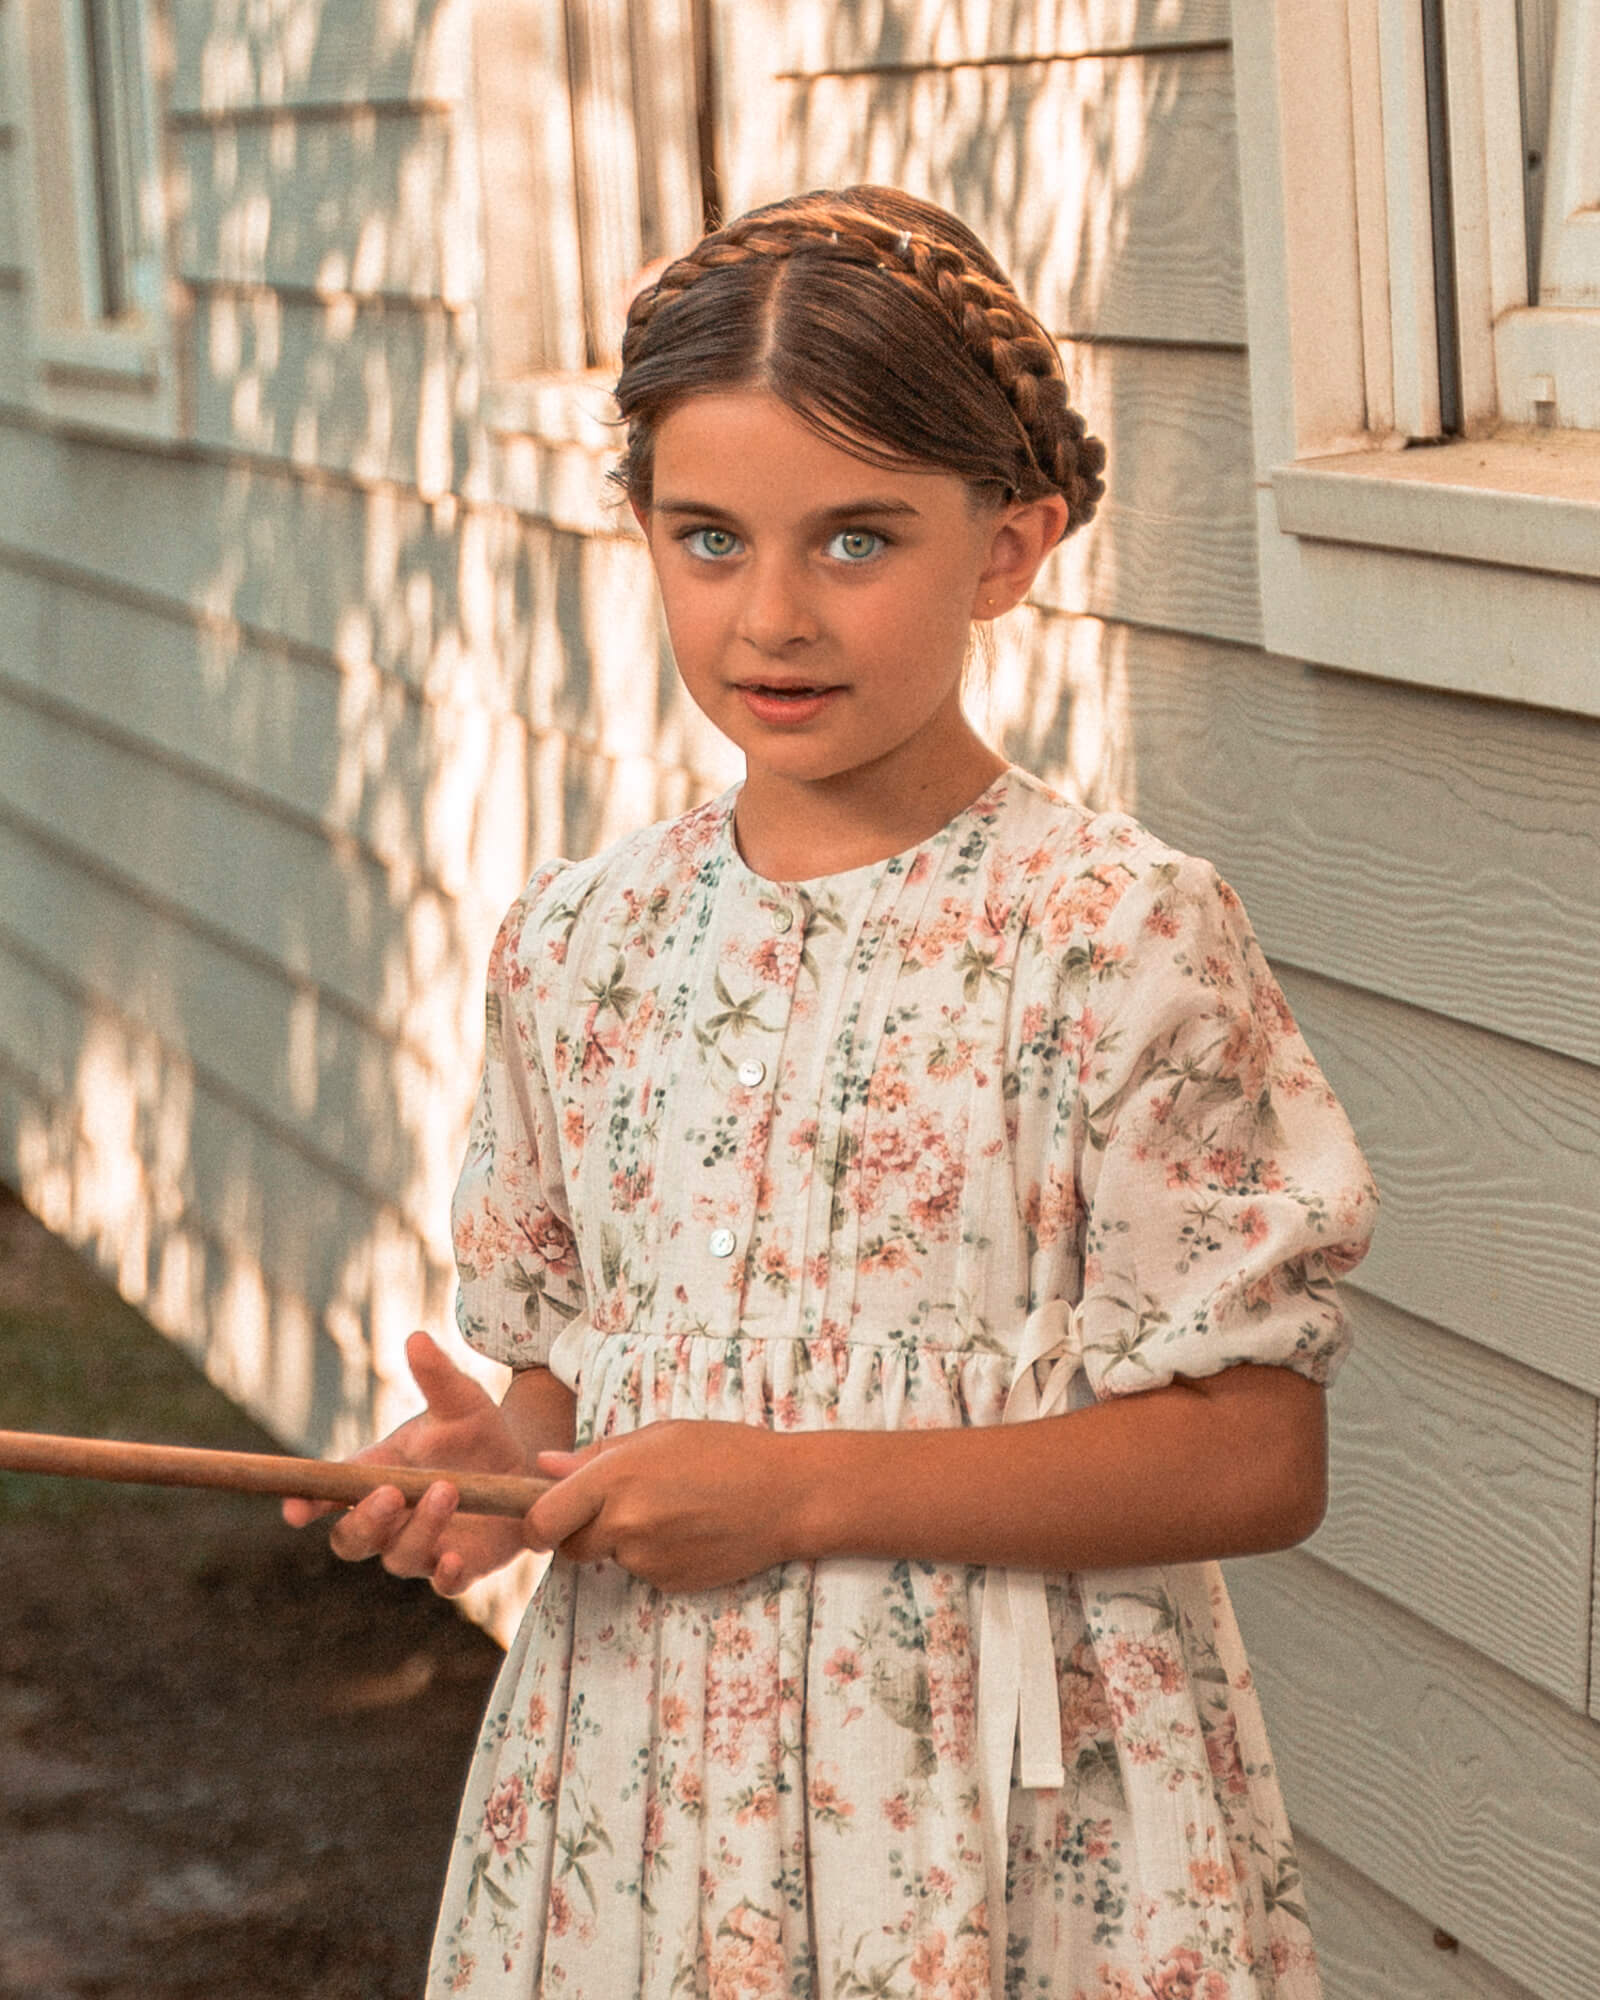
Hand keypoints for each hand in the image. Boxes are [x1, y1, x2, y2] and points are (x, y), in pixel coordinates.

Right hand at [282, 1330, 529, 1596]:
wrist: (523, 1462)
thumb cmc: (475, 1431)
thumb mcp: (460, 1401)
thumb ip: (436, 1377)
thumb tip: (417, 1338)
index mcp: (375, 1477)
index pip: (328, 1496)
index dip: (307, 1504)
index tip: (294, 1509)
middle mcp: (391, 1520)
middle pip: (351, 1540)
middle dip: (364, 1520)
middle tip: (390, 1493)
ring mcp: (423, 1547)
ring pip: (397, 1558)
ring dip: (417, 1529)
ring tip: (446, 1489)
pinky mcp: (461, 1566)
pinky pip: (446, 1584)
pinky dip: (447, 1576)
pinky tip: (454, 1561)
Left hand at [528, 1420, 807, 1592]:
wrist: (786, 1495)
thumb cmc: (725, 1451)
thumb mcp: (659, 1436)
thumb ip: (596, 1456)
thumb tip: (544, 1467)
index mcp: (615, 1478)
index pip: (542, 1520)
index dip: (536, 1522)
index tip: (544, 1517)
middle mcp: (624, 1523)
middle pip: (569, 1547)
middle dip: (580, 1531)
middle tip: (618, 1505)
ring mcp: (646, 1559)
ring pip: (610, 1557)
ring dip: (624, 1539)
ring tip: (672, 1509)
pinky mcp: (668, 1583)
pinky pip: (643, 1571)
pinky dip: (655, 1554)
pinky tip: (690, 1529)